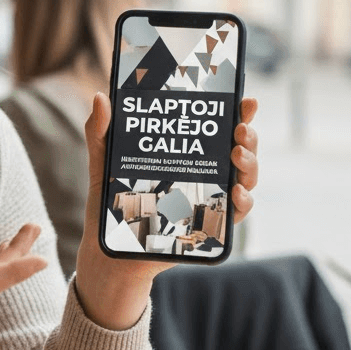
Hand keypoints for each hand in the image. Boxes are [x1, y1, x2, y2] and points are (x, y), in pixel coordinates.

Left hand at [74, 94, 259, 330]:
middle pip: (237, 151)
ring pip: (244, 179)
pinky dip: (242, 203)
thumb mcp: (103, 165)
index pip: (216, 128)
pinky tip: (236, 193)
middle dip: (248, 137)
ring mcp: (208, 200)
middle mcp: (203, 174)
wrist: (108, 252)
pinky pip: (235, 215)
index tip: (245, 99)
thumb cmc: (110, 206)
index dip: (235, 113)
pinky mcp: (208, 228)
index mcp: (184, 154)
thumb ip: (101, 133)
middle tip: (241, 128)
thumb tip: (101, 97)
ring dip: (249, 165)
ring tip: (237, 154)